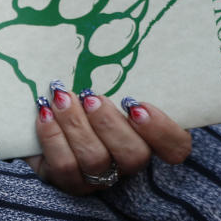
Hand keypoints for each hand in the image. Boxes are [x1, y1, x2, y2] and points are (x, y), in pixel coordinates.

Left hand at [25, 81, 191, 194]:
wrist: (45, 121)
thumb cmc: (88, 96)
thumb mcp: (110, 84)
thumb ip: (121, 77)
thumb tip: (117, 39)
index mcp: (149, 139)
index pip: (176, 148)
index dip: (162, 130)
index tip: (136, 104)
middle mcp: (127, 164)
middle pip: (133, 157)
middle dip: (110, 124)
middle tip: (91, 97)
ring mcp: (99, 178)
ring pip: (95, 161)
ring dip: (77, 126)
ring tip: (63, 98)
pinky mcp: (68, 182)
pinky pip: (64, 166)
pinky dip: (53, 136)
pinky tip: (45, 112)